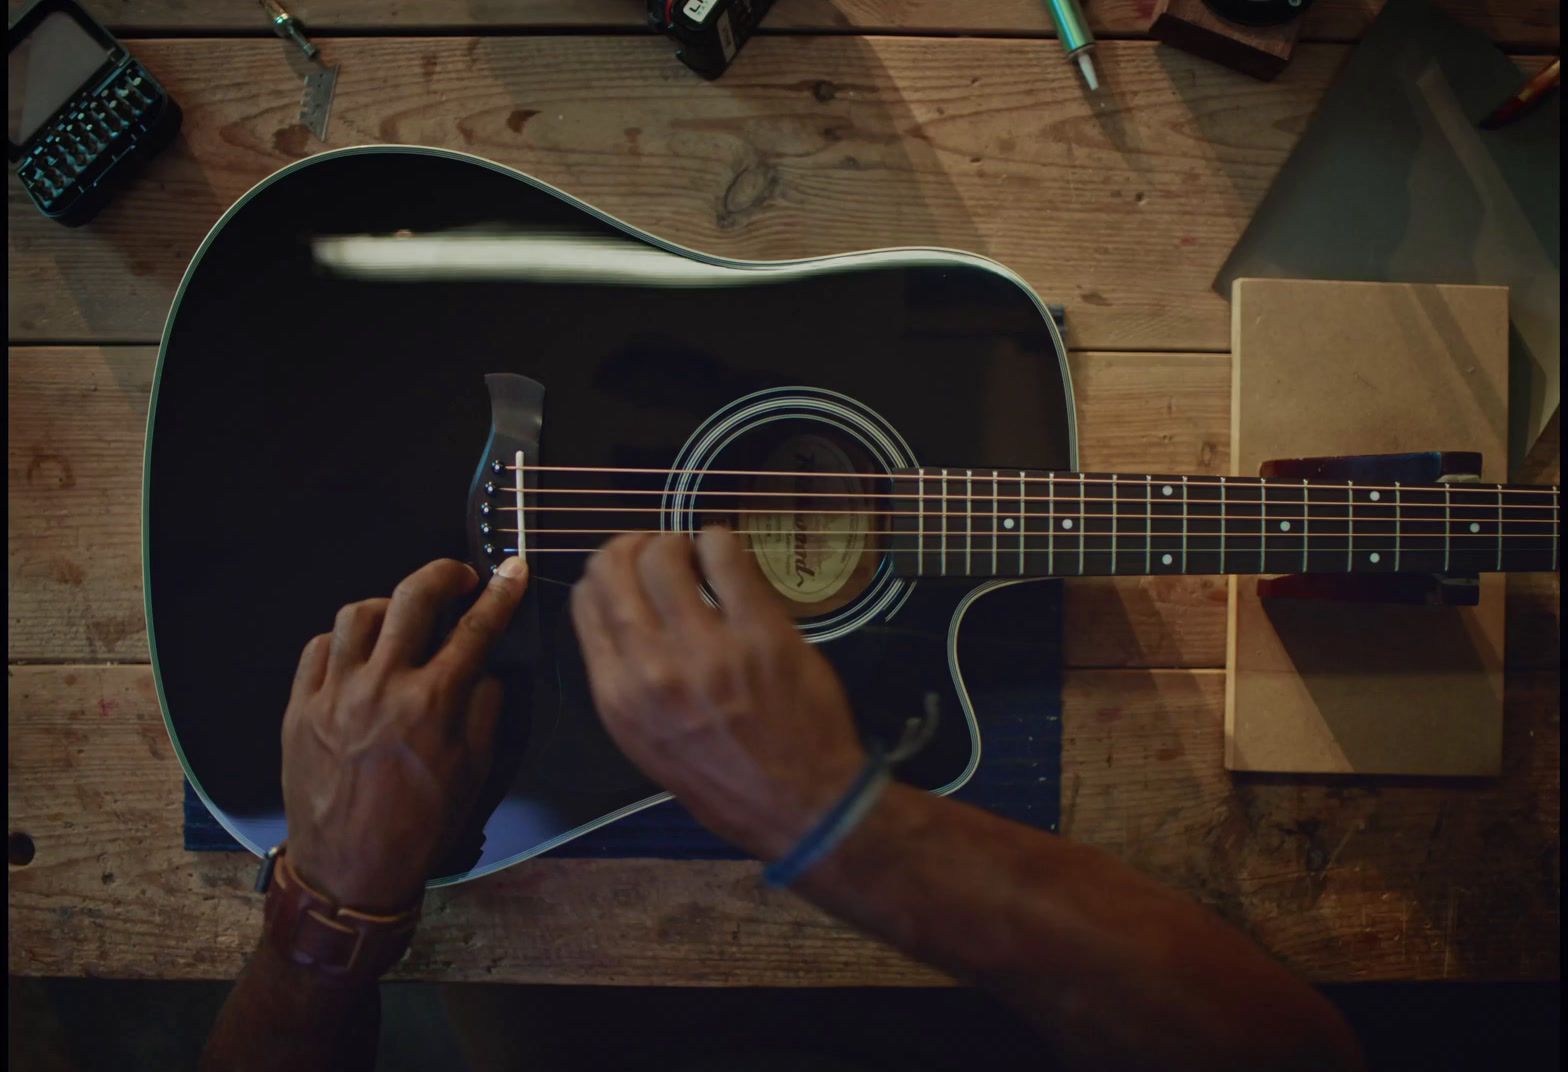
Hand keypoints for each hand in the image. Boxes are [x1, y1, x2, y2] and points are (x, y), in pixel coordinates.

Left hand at [281, 557, 528, 909]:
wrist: (350, 870)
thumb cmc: (421, 827)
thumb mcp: (474, 773)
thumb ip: (484, 711)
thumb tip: (483, 671)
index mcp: (432, 703)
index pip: (475, 629)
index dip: (500, 593)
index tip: (512, 568)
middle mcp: (381, 686)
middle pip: (412, 598)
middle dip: (443, 574)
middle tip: (458, 577)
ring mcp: (334, 693)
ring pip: (357, 614)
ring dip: (388, 605)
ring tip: (403, 619)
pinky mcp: (299, 708)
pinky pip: (317, 648)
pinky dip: (342, 640)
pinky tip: (358, 653)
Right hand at [569, 527, 865, 859]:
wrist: (797, 806)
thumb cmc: (721, 780)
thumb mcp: (647, 743)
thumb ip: (627, 681)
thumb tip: (619, 615)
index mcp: (618, 697)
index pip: (586, 602)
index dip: (604, 574)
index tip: (626, 570)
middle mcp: (651, 668)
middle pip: (616, 568)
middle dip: (634, 546)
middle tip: (660, 550)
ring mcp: (707, 647)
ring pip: (665, 554)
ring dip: (676, 541)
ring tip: (694, 554)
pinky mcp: (760, 631)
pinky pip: (725, 556)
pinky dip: (719, 541)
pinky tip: (725, 552)